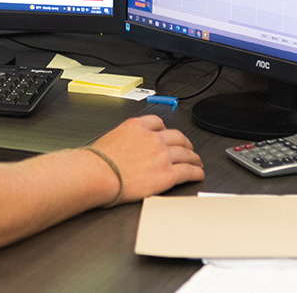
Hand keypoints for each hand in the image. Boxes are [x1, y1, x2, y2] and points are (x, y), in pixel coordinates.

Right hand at [89, 115, 203, 204]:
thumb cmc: (99, 161)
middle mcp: (153, 138)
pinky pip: (188, 171)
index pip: (158, 122)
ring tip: (196, 162)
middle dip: (185, 143)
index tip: (168, 135)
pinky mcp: (167, 174)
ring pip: (186, 153)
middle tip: (188, 148)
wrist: (99, 174)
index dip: (166, 130)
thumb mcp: (111, 137)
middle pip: (177, 137)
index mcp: (137, 126)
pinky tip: (198, 173)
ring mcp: (162, 155)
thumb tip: (127, 146)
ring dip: (194, 158)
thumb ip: (126, 138)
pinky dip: (196, 172)